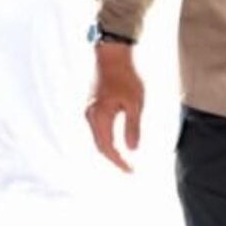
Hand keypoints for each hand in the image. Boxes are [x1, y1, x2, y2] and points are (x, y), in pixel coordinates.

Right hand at [85, 42, 143, 172]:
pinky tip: (116, 139)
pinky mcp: (93, 103)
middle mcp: (91, 115)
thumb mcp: (135, 102)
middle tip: (128, 168)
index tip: (131, 171)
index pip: (108, 148)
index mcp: (100, 117)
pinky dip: (107, 138)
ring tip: (123, 158)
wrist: (113, 53)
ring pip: (98, 137)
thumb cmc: (126, 76)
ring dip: (109, 149)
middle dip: (114, 159)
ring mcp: (90, 108)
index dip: (119, 162)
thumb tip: (132, 149)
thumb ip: (133, 127)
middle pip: (100, 145)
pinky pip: (98, 127)